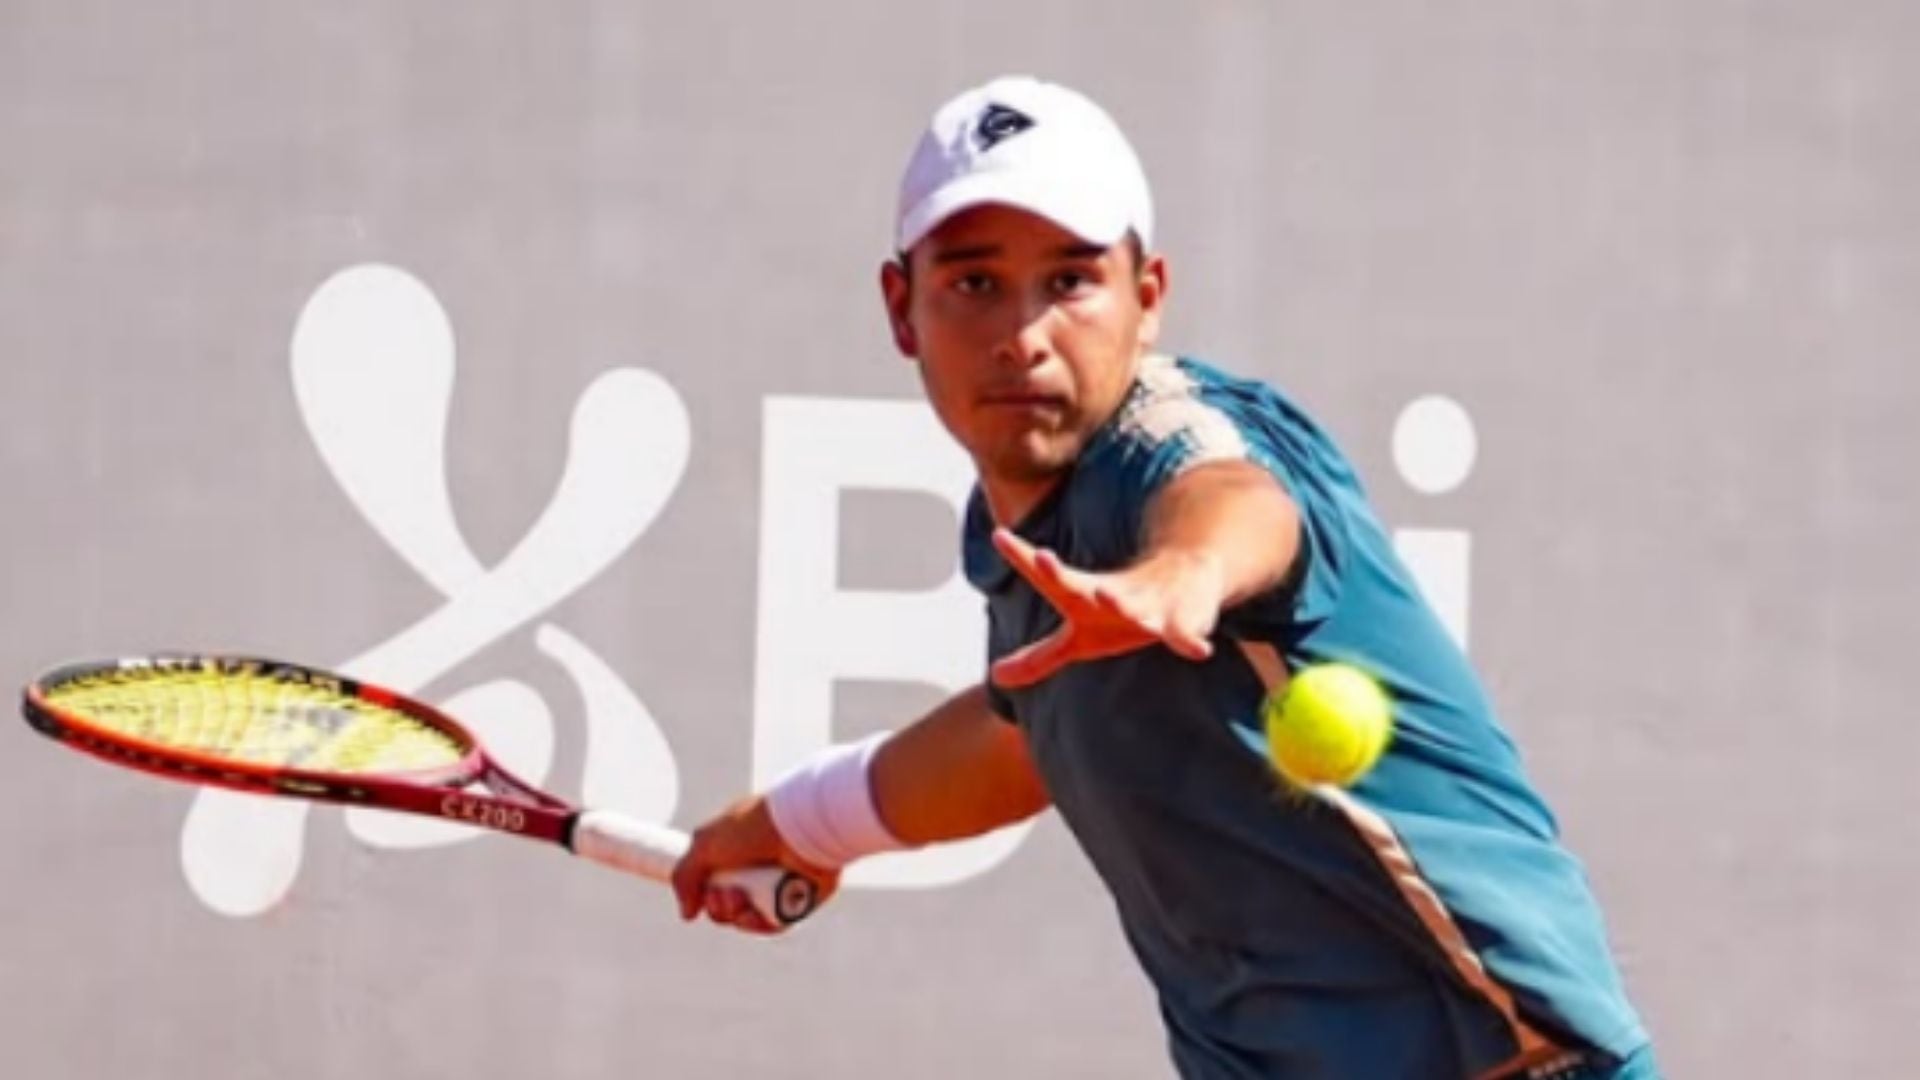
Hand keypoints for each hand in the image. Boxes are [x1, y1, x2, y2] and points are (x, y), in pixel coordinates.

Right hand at [671, 795, 839, 934]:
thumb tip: (687, 912)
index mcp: (735, 848)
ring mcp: (776, 884)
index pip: (711, 881)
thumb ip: (684, 877)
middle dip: (718, 904)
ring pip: (746, 917)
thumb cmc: (755, 826)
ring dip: (737, 913)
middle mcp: (756, 866)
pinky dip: (759, 923)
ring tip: (742, 897)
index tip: (701, 892)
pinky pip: (771, 924)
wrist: (799, 828)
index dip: (703, 892)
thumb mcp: (704, 844)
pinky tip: (755, 912)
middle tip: (726, 892)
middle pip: (724, 904)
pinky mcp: (797, 900)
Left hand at [989, 527, 1226, 688]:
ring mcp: (1147, 603)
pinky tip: (1198, 650)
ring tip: (1107, 596)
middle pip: (1082, 585)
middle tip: (1043, 560)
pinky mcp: (1182, 618)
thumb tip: (994, 677)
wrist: (1183, 583)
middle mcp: (1110, 594)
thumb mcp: (1079, 637)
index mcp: (1082, 595)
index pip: (1047, 578)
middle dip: (1062, 575)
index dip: (1022, 558)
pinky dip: (1190, 639)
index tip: (998, 535)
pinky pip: (1186, 631)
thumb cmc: (1119, 613)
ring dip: (1122, 601)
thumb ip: (1040, 657)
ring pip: (1134, 603)